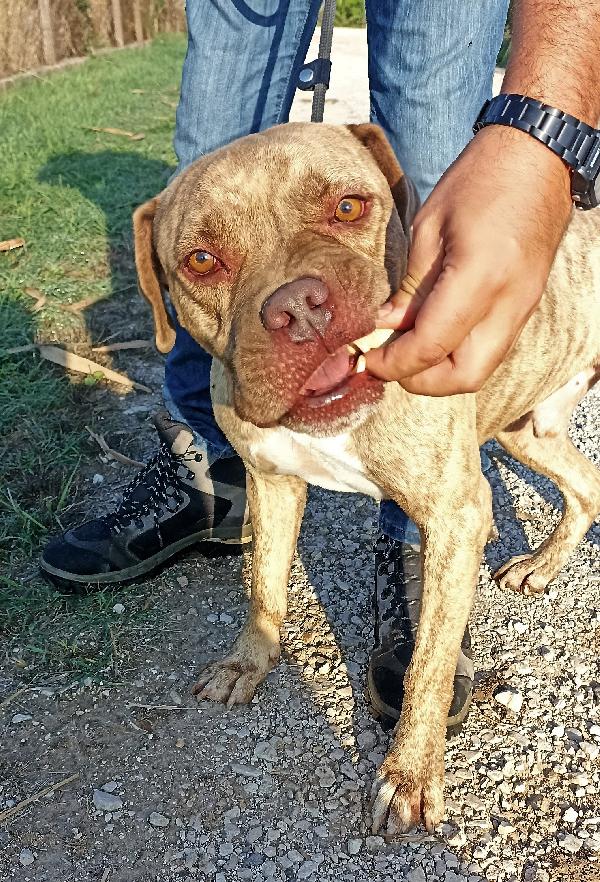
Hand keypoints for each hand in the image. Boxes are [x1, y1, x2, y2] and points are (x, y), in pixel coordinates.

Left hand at [365, 125, 571, 394]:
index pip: (432, 345)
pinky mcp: (526, 306)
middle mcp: (509, 302)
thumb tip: (388, 326)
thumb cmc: (480, 180)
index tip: (370, 360)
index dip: (396, 363)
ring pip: (481, 369)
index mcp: (480, 278)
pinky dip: (459, 354)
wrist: (539, 157)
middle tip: (390, 363)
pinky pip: (491, 348)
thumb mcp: (429, 228)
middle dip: (422, 380)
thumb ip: (410, 286)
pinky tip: (434, 336)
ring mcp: (523, 308)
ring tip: (407, 351)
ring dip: (441, 372)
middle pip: (465, 376)